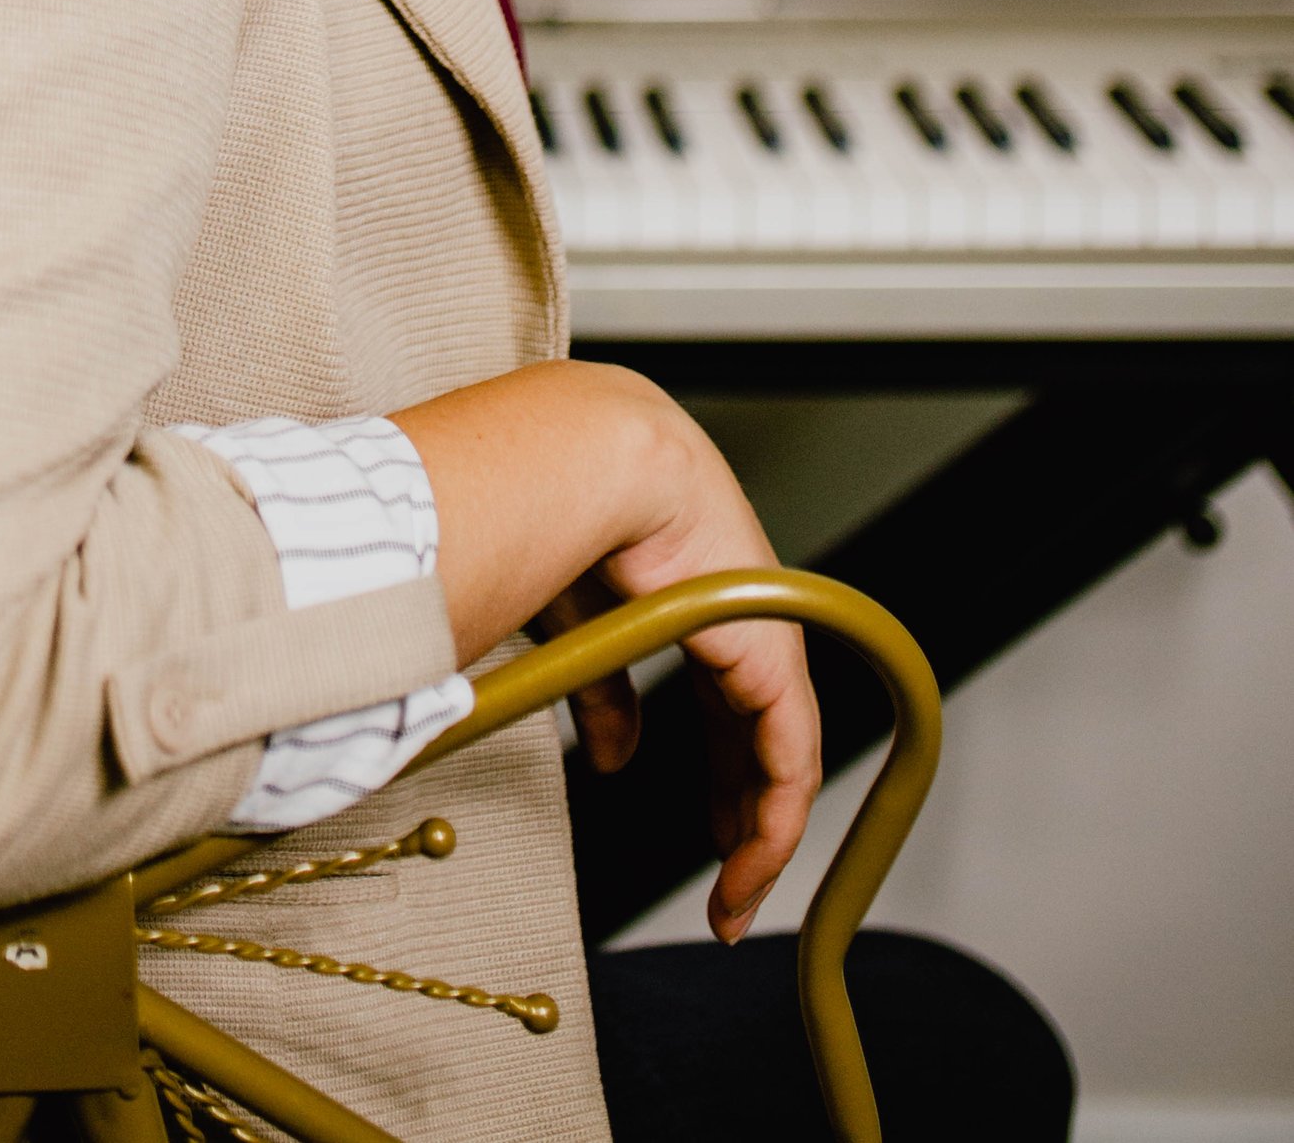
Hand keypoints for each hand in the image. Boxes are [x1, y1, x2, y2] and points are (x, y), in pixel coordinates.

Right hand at [393, 362, 821, 944]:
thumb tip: (612, 758)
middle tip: (728, 881)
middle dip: (742, 811)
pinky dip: (774, 822)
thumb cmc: (567, 512)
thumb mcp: (581, 622)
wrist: (592, 460)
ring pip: (781, 759)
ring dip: (762, 835)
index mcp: (699, 602)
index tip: (705, 832)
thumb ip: (606, 693)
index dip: (720, 773)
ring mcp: (765, 638)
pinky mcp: (773, 659)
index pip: (724, 705)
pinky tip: (748, 863)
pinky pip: (790, 762)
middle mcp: (744, 622)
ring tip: (735, 896)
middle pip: (756, 738)